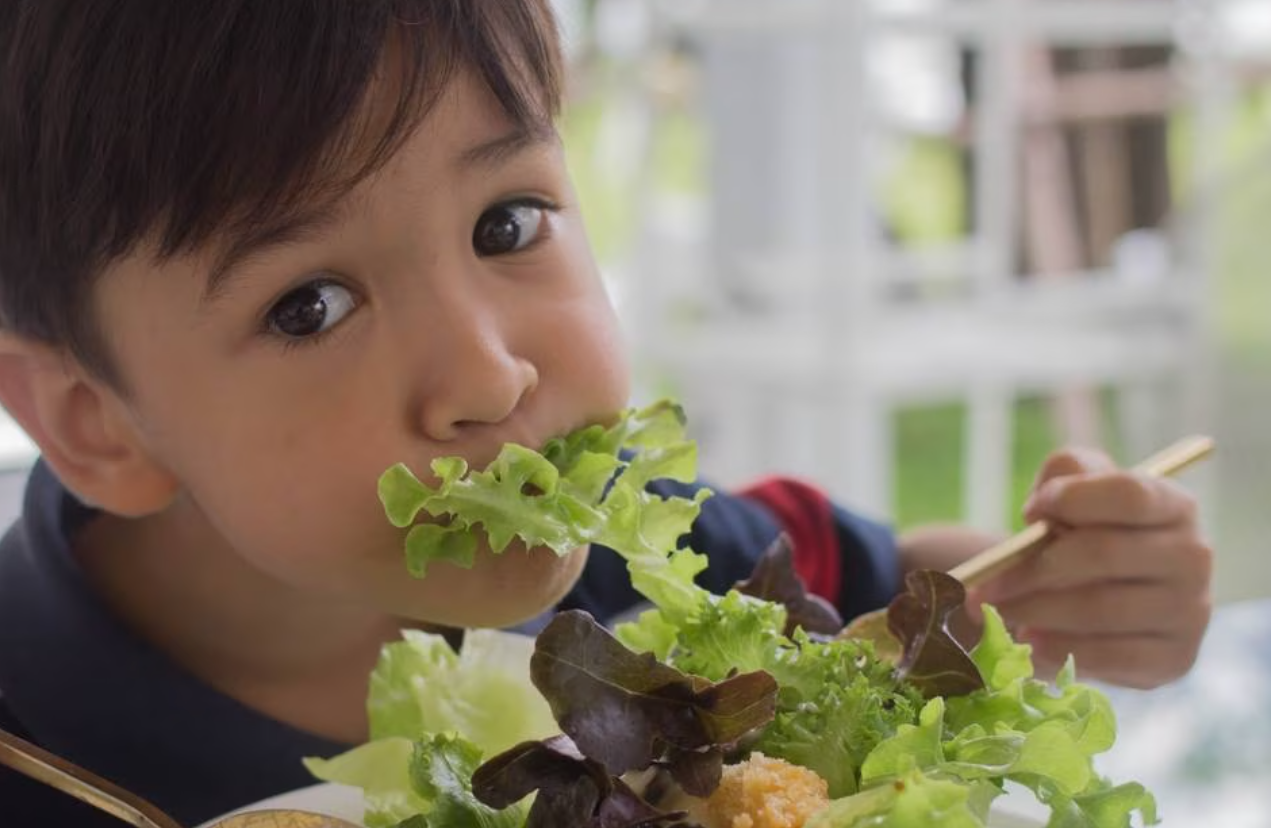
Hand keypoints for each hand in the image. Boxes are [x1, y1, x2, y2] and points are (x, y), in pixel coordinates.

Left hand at [966, 447, 1212, 688]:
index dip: (1072, 499)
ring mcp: (1190, 611)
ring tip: (997, 613)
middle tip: (984, 584)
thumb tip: (1041, 512)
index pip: (1128, 494)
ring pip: (1100, 609)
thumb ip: (1062, 477)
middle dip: (1032, 569)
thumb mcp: (1074, 489)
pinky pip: (1108, 656)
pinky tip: (1028, 643)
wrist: (1098, 593)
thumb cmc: (1081, 530)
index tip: (1029, 512)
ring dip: (1036, 612)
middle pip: (1104, 554)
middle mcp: (1193, 556)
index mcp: (1173, 504)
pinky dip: (1059, 650)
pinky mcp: (1175, 659)